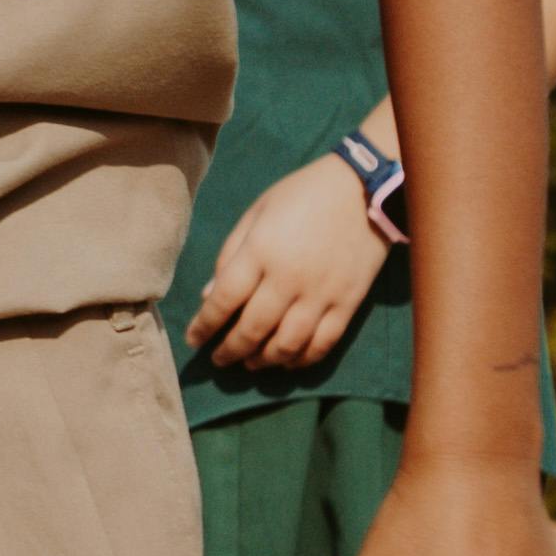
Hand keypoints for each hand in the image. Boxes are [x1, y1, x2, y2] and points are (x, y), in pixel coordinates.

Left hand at [187, 154, 390, 374]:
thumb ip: (230, 255)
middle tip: (218, 360)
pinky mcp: (348, 304)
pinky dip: (302, 359)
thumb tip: (208, 296)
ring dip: (264, 361)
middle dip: (230, 350)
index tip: (193, 340)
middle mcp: (288, 279)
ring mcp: (321, 295)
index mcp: (260, 252)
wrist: (362, 191)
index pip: (223, 300)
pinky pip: (323, 343)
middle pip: (253, 329)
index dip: (204, 325)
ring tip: (250, 364)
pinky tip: (287, 362)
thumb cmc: (301, 196)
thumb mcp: (256, 214)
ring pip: (287, 344)